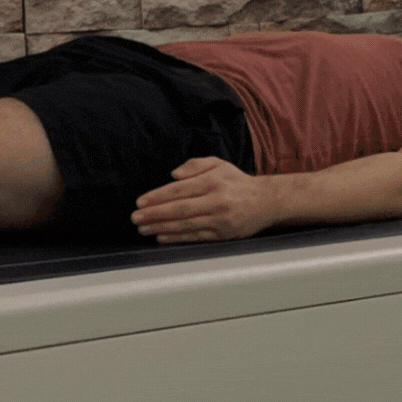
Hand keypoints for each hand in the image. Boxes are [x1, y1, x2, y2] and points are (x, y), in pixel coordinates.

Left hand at [132, 157, 278, 243]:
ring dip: (161, 228)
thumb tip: (174, 174)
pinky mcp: (223, 234)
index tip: (140, 202)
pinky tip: (162, 237)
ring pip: (185, 225)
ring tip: (144, 228)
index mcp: (213, 181)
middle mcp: (216, 200)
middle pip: (179, 209)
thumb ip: (195, 165)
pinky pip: (196, 237)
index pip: (179, 189)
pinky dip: (177, 238)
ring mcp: (219, 219)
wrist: (266, 201)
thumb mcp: (218, 164)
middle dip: (154, 214)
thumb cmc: (237, 182)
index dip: (157, 196)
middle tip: (136, 218)